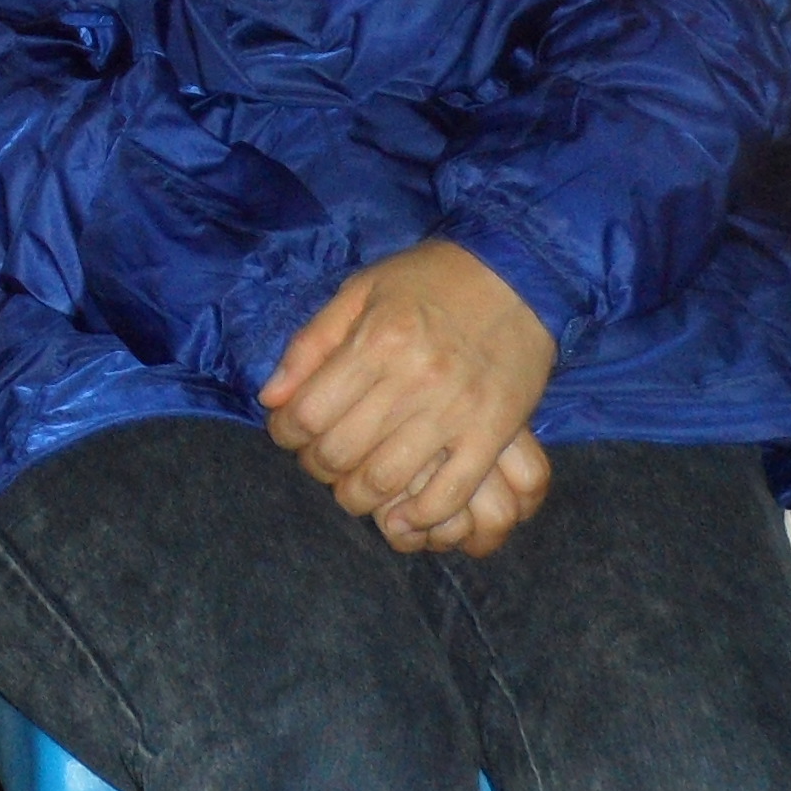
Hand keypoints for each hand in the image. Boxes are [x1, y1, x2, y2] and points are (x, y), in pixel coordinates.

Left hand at [260, 240, 559, 539]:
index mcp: (377, 341)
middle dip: (317, 465)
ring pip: (387, 480)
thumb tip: (270, 397)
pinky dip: (419, 516)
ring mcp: (456, 411)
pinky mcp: (492, 434)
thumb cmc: (431, 279)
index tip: (288, 431)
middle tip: (319, 458)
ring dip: (357, 497)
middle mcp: (414, 379)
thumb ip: (311, 343)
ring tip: (352, 487)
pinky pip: (449, 494)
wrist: (520, 274)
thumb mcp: (361, 290)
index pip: (309, 413)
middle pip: (341, 452)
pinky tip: (401, 516)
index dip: (286, 432)